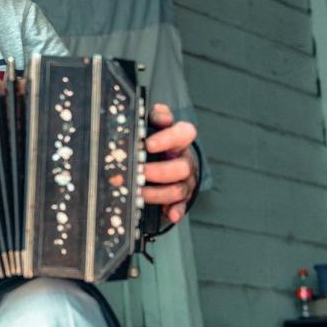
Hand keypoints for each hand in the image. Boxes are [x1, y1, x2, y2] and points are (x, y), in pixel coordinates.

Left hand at [142, 103, 198, 223]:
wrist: (164, 156)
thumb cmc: (156, 139)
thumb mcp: (154, 123)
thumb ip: (155, 116)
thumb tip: (158, 113)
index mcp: (180, 139)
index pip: (183, 133)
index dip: (167, 138)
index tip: (148, 144)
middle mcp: (186, 159)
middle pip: (182, 167)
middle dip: (159, 171)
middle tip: (139, 172)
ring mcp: (186, 179)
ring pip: (179, 188)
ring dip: (159, 193)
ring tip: (139, 192)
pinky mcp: (183, 196)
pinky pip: (183, 205)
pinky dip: (177, 210)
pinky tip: (170, 214)